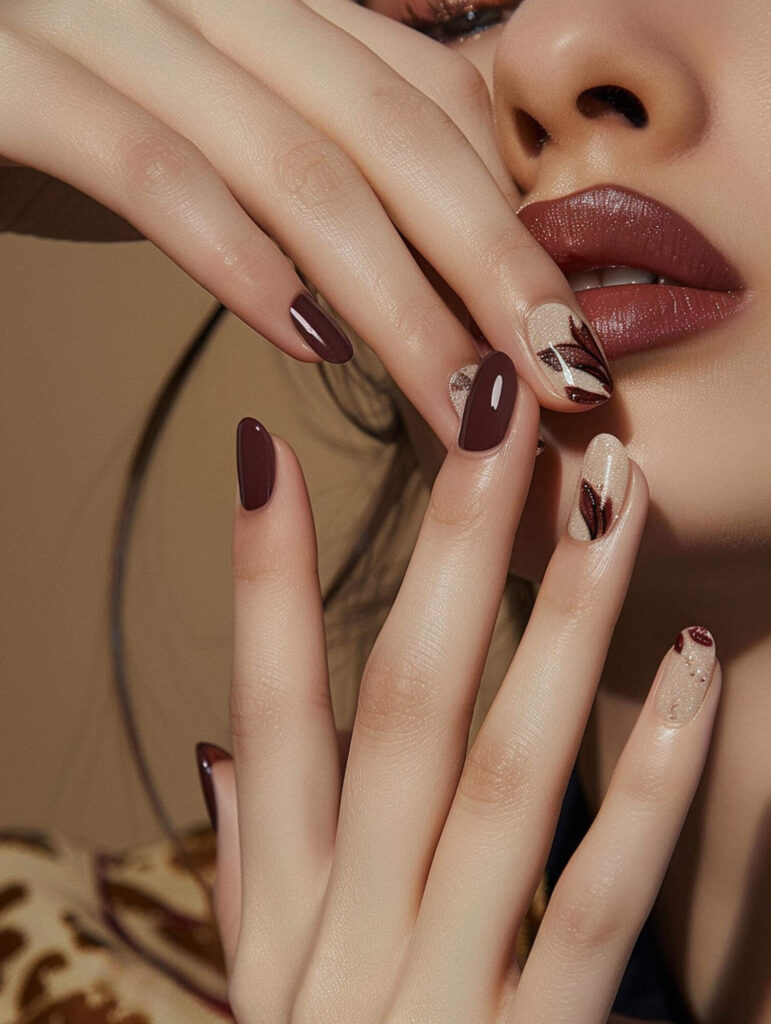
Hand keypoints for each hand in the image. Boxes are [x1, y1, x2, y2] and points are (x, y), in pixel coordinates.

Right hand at [0, 0, 612, 448]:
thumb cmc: (51, 90)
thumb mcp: (192, 105)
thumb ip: (295, 141)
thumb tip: (390, 234)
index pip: (424, 98)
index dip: (506, 212)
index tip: (561, 326)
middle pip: (392, 131)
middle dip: (495, 265)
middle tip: (566, 377)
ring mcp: (104, 17)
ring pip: (297, 166)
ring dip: (399, 300)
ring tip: (466, 400)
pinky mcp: (12, 78)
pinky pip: (153, 174)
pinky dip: (244, 265)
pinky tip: (314, 347)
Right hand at [199, 352, 719, 1021]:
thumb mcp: (263, 988)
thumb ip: (254, 857)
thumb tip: (219, 736)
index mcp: (287, 912)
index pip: (263, 710)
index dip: (257, 579)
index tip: (264, 454)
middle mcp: (352, 931)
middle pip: (399, 701)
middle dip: (444, 545)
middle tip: (489, 407)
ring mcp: (438, 989)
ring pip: (502, 766)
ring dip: (557, 619)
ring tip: (601, 490)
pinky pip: (595, 900)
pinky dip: (642, 777)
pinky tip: (690, 665)